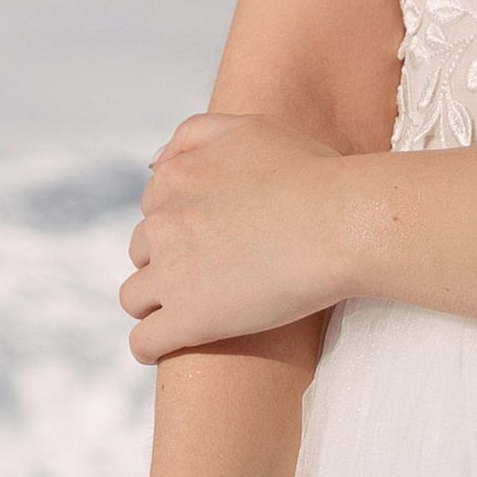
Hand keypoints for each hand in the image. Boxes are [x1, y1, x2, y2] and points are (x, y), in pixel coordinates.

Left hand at [122, 111, 351, 361]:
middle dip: (166, 262)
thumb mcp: (248, 128)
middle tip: (211, 274)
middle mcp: (162, 222)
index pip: (153, 207)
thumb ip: (194, 136)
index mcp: (175, 177)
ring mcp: (171, 273)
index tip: (210, 239)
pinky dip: (150, 347)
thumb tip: (152, 165)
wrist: (343, 222)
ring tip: (190, 311)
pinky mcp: (188, 319)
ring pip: (133, 297)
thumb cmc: (311, 173)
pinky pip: (143, 342)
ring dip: (155, 303)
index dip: (180, 224)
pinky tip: (167, 349)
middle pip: (141, 251)